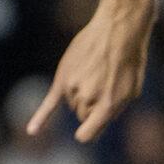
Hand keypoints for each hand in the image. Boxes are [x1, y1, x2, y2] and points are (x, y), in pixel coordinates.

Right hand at [27, 1, 151, 142]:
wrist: (117, 29)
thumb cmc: (129, 60)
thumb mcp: (131, 90)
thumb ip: (114, 111)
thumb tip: (96, 128)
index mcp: (107, 105)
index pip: (87, 134)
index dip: (90, 131)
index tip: (90, 129)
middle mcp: (87, 99)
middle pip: (82, 115)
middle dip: (93, 104)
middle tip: (105, 82)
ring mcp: (72, 88)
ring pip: (72, 104)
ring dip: (83, 94)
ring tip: (96, 72)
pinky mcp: (62, 78)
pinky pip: (49, 103)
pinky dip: (40, 118)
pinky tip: (32, 131)